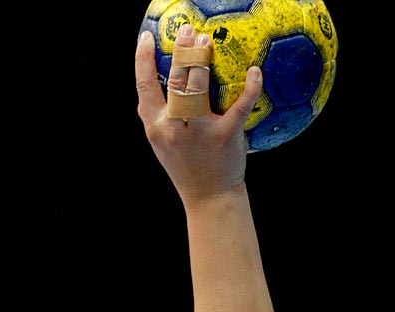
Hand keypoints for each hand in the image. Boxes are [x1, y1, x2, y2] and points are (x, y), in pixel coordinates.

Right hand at [135, 24, 262, 206]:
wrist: (208, 197)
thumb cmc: (187, 166)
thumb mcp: (164, 142)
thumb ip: (162, 115)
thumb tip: (166, 78)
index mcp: (155, 127)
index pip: (143, 88)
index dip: (142, 60)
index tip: (146, 38)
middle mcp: (172, 128)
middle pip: (173, 82)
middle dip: (178, 53)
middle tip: (187, 31)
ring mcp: (198, 132)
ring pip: (197, 90)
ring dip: (201, 63)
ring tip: (206, 42)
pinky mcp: (225, 136)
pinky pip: (239, 106)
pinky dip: (250, 86)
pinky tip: (253, 69)